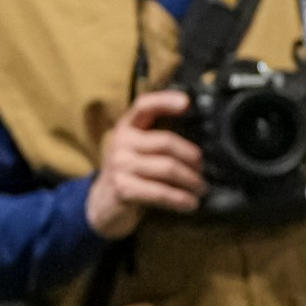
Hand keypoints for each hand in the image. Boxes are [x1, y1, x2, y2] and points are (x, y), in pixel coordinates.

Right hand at [85, 89, 203, 238]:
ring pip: (168, 168)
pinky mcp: (122, 188)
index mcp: (127, 128)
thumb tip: (200, 138)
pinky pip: (160, 192)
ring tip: (200, 188)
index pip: (144, 106)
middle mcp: (121, 142)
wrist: (103, 204)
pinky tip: (189, 203)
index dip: (164, 101)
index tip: (186, 103)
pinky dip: (180, 199)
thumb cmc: (130, 174)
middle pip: (166, 142)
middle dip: (192, 158)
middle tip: (202, 169)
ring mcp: (120, 165)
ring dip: (191, 181)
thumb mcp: (137, 150)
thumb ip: (158, 139)